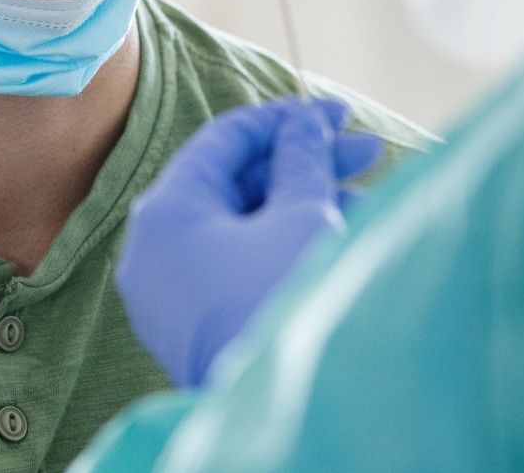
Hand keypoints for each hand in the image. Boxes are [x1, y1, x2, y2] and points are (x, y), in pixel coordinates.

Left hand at [115, 97, 384, 386]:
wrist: (278, 410)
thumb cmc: (283, 301)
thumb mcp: (301, 215)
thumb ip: (301, 158)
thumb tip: (303, 123)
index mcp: (167, 210)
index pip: (226, 139)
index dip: (288, 118)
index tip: (337, 114)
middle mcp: (154, 248)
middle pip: (237, 183)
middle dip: (306, 163)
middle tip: (368, 150)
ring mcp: (170, 293)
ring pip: (242, 226)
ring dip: (304, 204)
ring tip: (368, 197)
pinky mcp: (192, 327)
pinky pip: (236, 265)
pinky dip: (282, 244)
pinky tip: (339, 234)